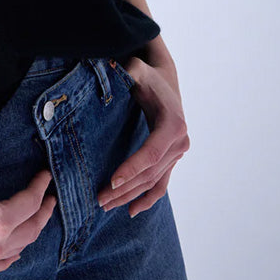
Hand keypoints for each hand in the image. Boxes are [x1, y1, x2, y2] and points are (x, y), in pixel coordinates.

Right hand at [0, 132, 56, 277]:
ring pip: (18, 251)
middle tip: (50, 198)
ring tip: (37, 220)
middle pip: (32, 230)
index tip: (46, 176)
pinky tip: (14, 252)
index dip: (41, 186)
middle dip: (44, 212)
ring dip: (30, 234)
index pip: (31, 203)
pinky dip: (9, 258)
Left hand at [98, 56, 189, 216]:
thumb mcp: (138, 70)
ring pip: (153, 182)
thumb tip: (112, 68)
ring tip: (106, 205)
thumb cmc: (147, 75)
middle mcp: (180, 143)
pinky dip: (148, 199)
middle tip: (100, 199)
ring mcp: (177, 154)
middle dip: (125, 188)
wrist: (164, 80)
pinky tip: (131, 210)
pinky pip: (161, 184)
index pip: (151, 153)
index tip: (112, 181)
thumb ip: (129, 70)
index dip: (132, 168)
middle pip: (150, 173)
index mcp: (173, 125)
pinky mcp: (172, 159)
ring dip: (131, 196)